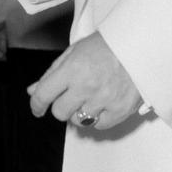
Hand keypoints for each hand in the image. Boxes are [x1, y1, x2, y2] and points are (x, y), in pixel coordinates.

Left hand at [27, 32, 143, 130]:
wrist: (139, 45)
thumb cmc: (106, 46)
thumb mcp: (74, 52)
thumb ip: (52, 73)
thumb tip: (32, 91)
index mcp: (72, 69)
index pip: (44, 95)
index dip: (36, 105)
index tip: (37, 108)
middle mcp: (87, 86)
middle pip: (60, 112)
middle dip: (61, 106)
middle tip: (70, 97)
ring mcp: (104, 100)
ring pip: (79, 121)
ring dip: (80, 112)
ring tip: (90, 97)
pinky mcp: (120, 110)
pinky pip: (99, 126)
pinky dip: (98, 118)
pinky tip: (102, 104)